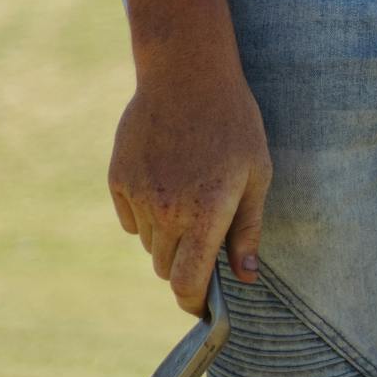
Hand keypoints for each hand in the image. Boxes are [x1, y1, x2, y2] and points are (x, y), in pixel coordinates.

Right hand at [107, 55, 272, 314]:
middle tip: (203, 230)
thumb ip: (248, 229)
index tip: (201, 305)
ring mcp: (139, 194)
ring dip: (166, 235)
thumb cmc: (232, 121)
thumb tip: (245, 277)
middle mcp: (168, 211)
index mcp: (206, 213)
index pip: (187, 284)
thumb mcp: (256, 172)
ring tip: (188, 191)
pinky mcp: (119, 179)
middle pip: (166, 268)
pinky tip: (165, 176)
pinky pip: (131, 217)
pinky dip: (146, 211)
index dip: (193, 303)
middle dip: (184, 261)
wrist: (187, 71)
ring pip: (149, 243)